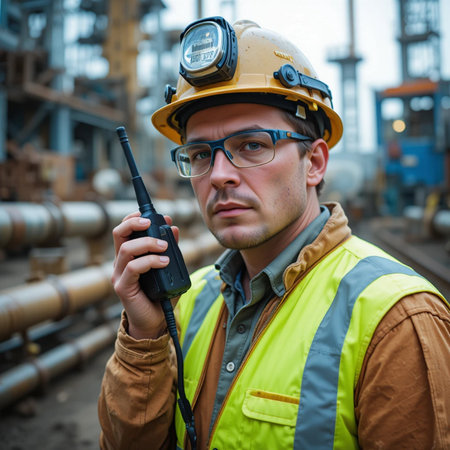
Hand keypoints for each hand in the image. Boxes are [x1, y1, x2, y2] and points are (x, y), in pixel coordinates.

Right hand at [111, 211, 179, 338]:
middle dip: (134, 223)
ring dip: (148, 243)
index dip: (133, 218)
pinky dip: (150, 261)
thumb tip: (174, 228)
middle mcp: (121, 263)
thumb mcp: (169, 267)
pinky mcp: (123, 287)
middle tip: (151, 222)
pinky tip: (164, 262)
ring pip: (127, 249)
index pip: (124, 231)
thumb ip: (171, 249)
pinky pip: (133, 268)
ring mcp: (119, 275)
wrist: (156, 321)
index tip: (150, 213)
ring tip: (165, 248)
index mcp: (129, 256)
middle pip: (118, 234)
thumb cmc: (161, 294)